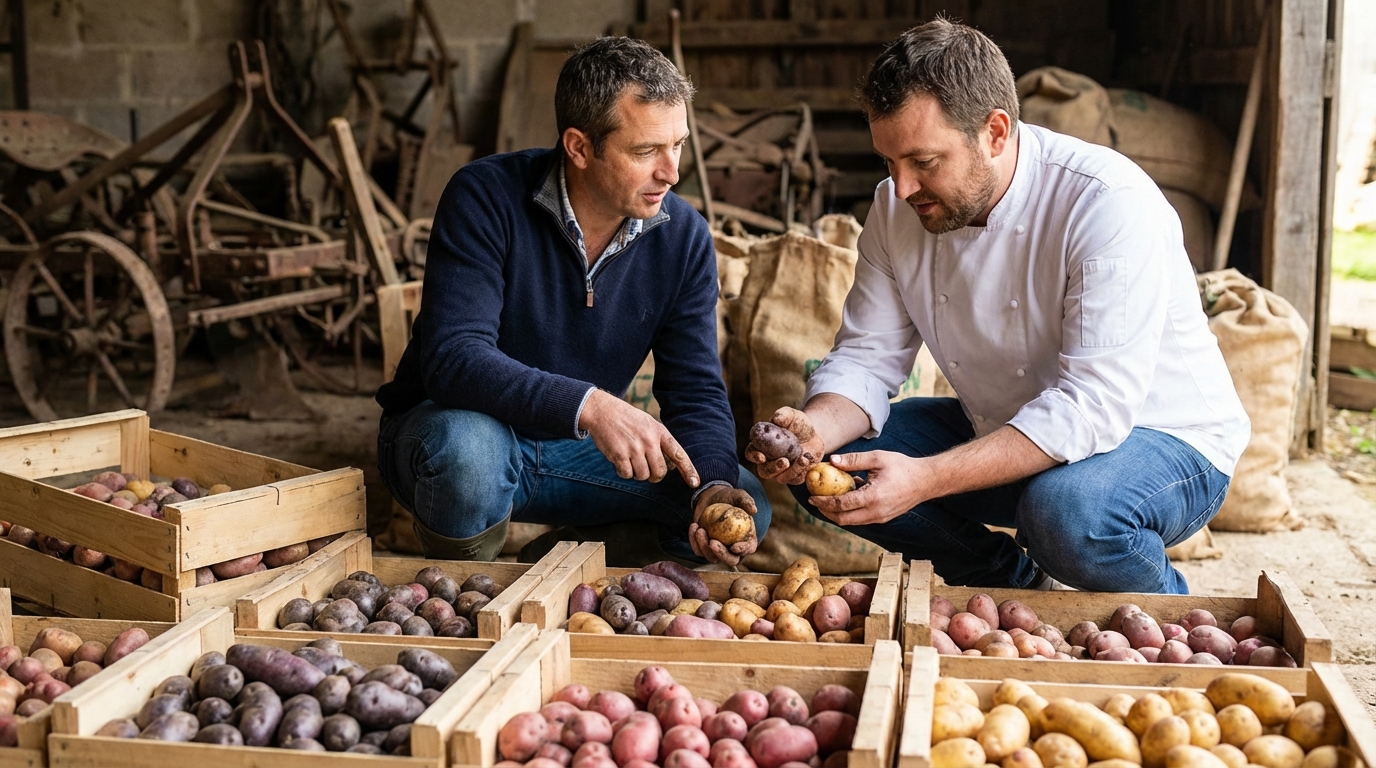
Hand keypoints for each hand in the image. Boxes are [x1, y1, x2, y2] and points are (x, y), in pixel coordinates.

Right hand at [579, 389, 699, 486]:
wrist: (603, 410)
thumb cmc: (628, 420)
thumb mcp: (649, 424)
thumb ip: (661, 443)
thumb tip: (672, 466)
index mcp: (659, 432)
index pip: (678, 454)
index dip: (688, 470)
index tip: (695, 483)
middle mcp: (649, 440)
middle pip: (660, 472)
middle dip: (654, 476)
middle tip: (647, 470)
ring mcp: (634, 448)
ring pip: (643, 476)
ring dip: (636, 473)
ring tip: (630, 459)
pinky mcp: (619, 454)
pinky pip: (626, 475)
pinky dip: (623, 472)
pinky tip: (620, 460)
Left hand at [688, 485, 757, 565]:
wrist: (712, 498)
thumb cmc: (729, 497)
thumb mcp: (738, 495)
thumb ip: (746, 501)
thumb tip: (753, 510)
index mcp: (747, 539)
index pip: (748, 549)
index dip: (742, 550)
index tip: (734, 546)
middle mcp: (734, 549)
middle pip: (730, 560)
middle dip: (721, 554)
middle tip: (712, 542)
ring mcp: (718, 549)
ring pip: (712, 557)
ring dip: (704, 547)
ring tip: (699, 529)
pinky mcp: (704, 547)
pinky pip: (699, 550)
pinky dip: (694, 541)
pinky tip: (694, 526)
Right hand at [744, 406, 824, 485]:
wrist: (814, 434)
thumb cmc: (797, 423)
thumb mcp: (792, 415)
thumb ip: (784, 415)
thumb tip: (777, 418)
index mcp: (761, 446)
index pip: (751, 453)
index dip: (754, 456)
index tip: (761, 456)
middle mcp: (768, 461)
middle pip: (764, 471)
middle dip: (773, 468)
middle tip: (784, 461)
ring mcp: (781, 470)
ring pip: (781, 478)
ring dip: (792, 471)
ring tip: (803, 459)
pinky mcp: (794, 476)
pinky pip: (796, 479)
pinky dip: (802, 471)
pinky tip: (808, 459)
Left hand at [809, 450, 927, 526]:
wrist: (926, 481)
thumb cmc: (902, 467)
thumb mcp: (877, 458)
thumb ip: (854, 460)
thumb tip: (832, 461)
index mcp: (873, 497)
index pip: (841, 504)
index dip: (824, 502)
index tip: (812, 497)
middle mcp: (876, 512)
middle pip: (843, 520)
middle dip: (826, 512)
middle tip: (816, 501)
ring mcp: (880, 518)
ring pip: (851, 522)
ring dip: (837, 514)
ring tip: (827, 500)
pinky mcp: (883, 518)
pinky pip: (860, 519)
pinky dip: (849, 512)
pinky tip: (846, 498)